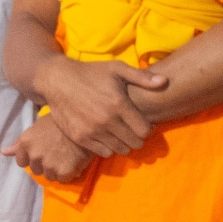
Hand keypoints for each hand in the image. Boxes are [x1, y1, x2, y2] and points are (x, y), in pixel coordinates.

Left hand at [4, 113, 90, 182]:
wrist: (85, 122)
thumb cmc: (61, 121)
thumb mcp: (38, 126)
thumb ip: (20, 142)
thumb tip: (4, 152)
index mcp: (26, 143)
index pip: (22, 162)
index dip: (33, 157)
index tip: (44, 151)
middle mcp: (34, 155)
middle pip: (36, 170)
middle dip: (45, 164)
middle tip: (57, 152)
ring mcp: (48, 165)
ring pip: (49, 176)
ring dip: (56, 170)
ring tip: (66, 156)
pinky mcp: (63, 172)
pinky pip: (63, 179)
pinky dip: (69, 173)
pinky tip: (73, 160)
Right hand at [33, 55, 167, 158]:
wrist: (58, 80)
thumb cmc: (91, 73)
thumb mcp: (117, 69)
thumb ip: (142, 77)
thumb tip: (165, 81)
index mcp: (118, 104)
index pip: (144, 130)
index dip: (148, 128)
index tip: (145, 123)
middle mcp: (106, 120)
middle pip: (134, 143)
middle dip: (138, 138)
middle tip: (134, 130)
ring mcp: (92, 131)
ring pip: (120, 149)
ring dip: (124, 144)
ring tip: (121, 133)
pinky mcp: (80, 138)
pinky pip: (103, 152)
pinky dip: (108, 147)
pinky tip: (107, 136)